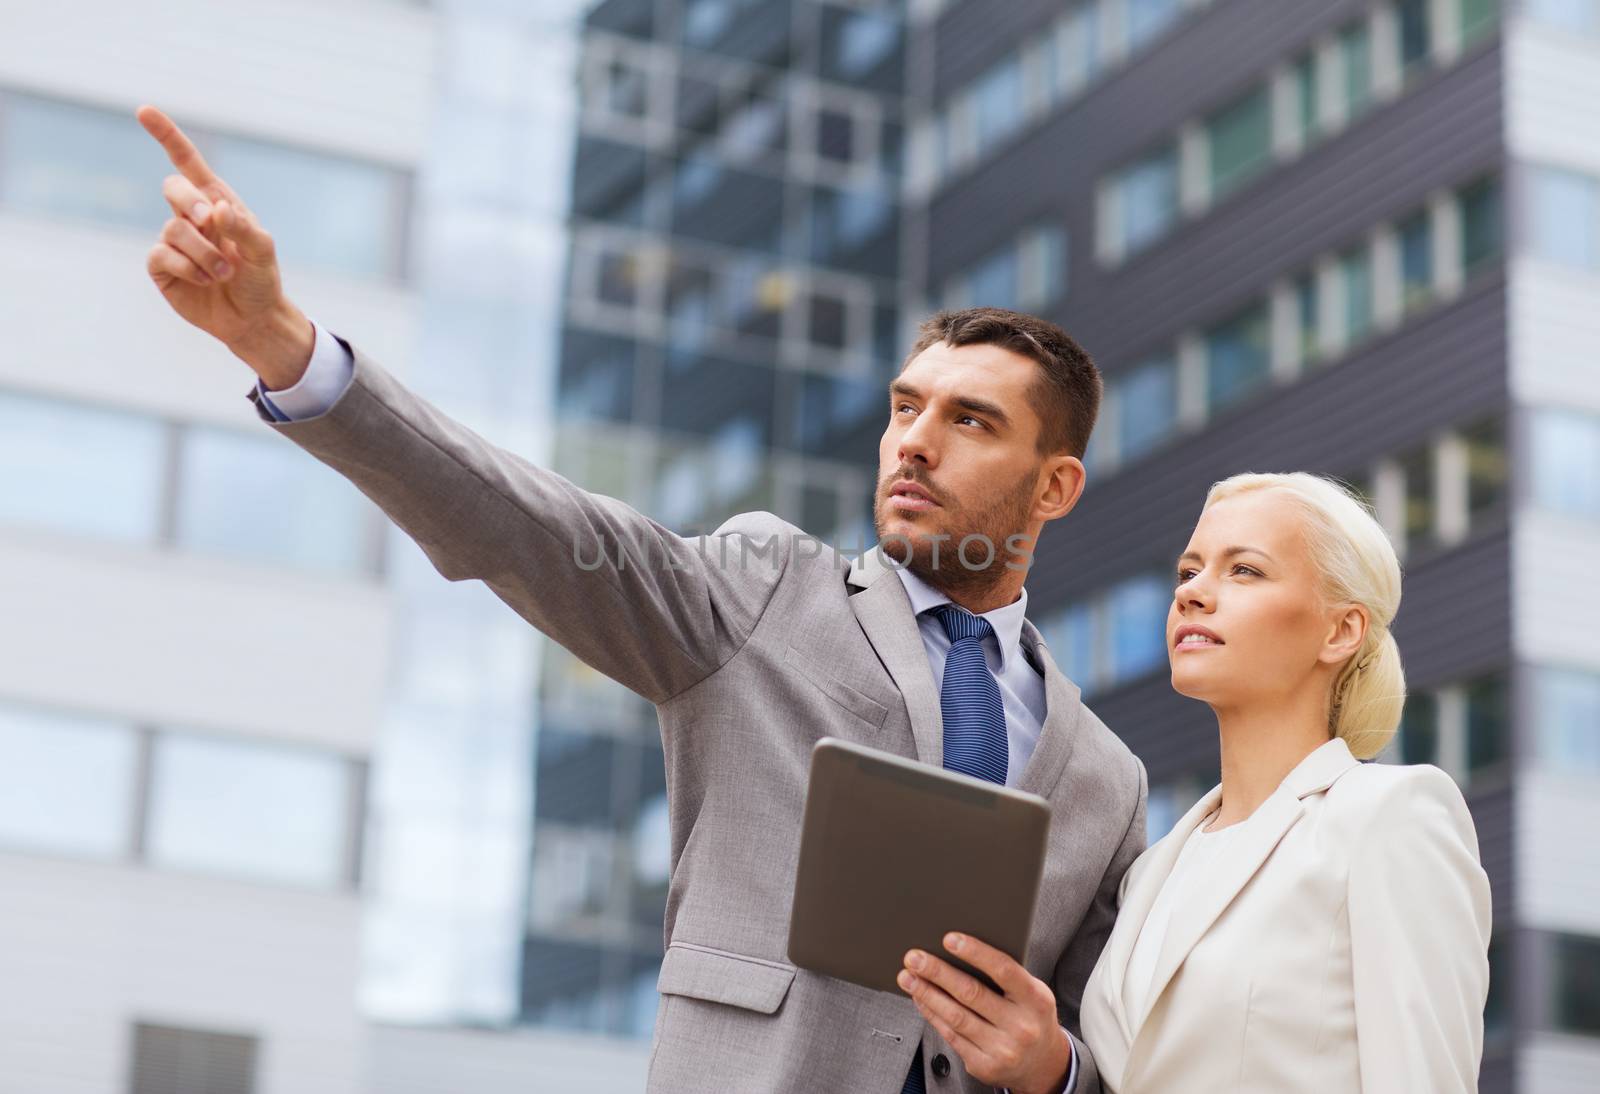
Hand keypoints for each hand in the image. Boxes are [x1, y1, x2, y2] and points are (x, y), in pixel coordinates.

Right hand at [135, 104, 311, 388]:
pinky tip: (204, 280)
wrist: (252, 318)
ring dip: (203, 252)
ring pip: (173, 228)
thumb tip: (215, 208)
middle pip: (172, 188)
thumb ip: (242, 226)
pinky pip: (161, 254)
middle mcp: (191, 216)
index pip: (187, 162)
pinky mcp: (162, 266)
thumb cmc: (261, 279)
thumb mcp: (263, 250)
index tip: (145, 110)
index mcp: (216, 202)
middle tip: (211, 222)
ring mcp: (174, 240)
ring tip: (223, 272)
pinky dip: (188, 267)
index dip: (166, 136)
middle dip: (190, 202)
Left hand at [898, 933, 1072, 1093]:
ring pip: (956, 1016)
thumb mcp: (1031, 993)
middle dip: (938, 972)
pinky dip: (932, 1013)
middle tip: (914, 957)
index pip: (1004, 970)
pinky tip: (920, 998)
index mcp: (1037, 1000)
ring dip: (926, 993)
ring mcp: (1003, 1049)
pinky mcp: (984, 1066)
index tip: (949, 939)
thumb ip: (1005, 974)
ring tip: (907, 976)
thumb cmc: (1030, 1016)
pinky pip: (951, 1035)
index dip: (975, 952)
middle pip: (972, 993)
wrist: (1043, 1064)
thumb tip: (959, 947)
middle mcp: (1022, 1027)